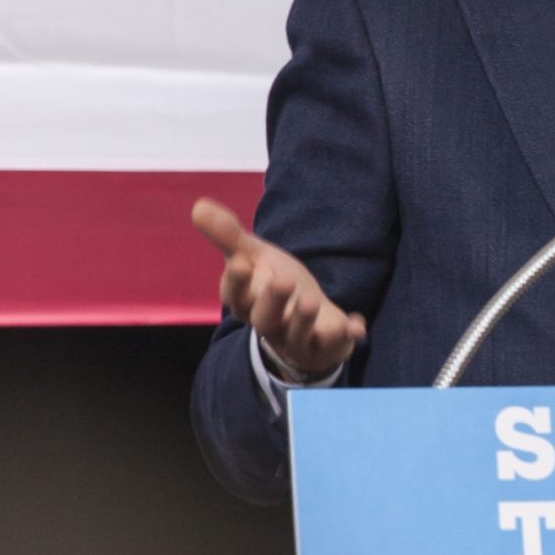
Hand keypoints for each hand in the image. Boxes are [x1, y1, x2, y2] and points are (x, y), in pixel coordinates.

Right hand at [191, 197, 366, 376]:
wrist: (310, 319)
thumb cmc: (274, 285)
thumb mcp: (254, 256)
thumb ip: (228, 236)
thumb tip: (198, 206)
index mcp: (248, 302)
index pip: (235, 296)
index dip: (237, 282)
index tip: (241, 262)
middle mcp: (269, 324)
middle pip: (264, 318)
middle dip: (272, 300)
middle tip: (282, 280)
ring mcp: (297, 339)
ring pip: (295, 335)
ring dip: (302, 319)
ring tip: (310, 300)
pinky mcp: (325, 348)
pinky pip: (333, 346)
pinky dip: (344, 336)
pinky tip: (356, 324)